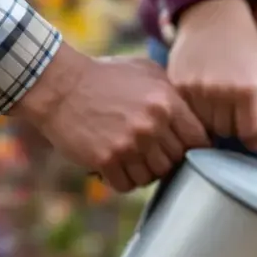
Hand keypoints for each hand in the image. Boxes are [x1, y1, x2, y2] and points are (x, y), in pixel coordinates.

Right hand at [12, 46, 207, 191]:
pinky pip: (128, 185)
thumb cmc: (105, 76)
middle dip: (166, 159)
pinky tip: (116, 165)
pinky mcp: (106, 160)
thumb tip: (199, 114)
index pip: (199, 141)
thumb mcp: (146, 71)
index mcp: (167, 104)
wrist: (58, 85)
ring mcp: (129, 145)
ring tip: (132, 157)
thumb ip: (174, 92)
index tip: (183, 147)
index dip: (193, 147)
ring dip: (144, 171)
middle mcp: (151, 126)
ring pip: (153, 177)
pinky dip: (123, 180)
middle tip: (151, 151)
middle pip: (176, 162)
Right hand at [168, 0, 256, 150]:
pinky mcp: (178, 84)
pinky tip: (205, 101)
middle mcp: (221, 91)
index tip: (255, 136)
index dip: (254, 137)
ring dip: (214, 122)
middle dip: (234, 128)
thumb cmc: (247, 46)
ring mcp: (197, 88)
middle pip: (226, 130)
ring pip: (205, 125)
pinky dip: (197, 112)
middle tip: (237, 116)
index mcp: (248, 89)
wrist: (214, 19)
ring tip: (221, 108)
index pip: (248, 132)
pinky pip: (188, 113)